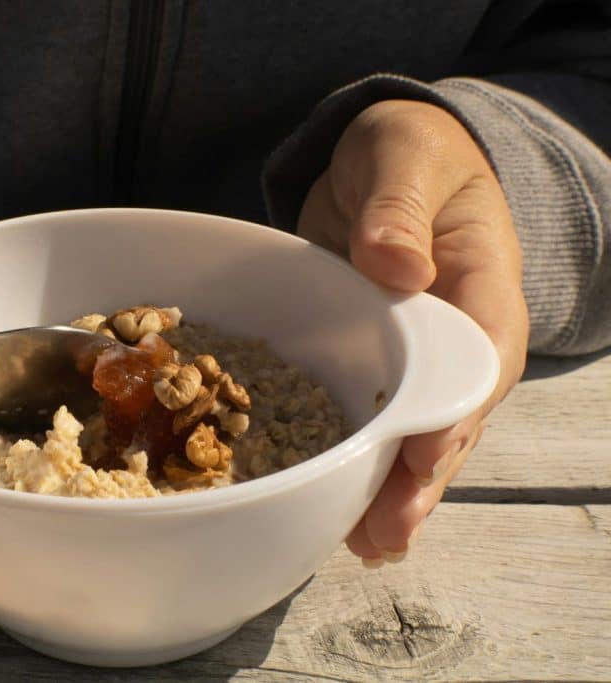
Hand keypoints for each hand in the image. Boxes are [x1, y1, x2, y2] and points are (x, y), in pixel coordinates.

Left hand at [297, 100, 527, 564]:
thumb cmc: (409, 151)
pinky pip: (369, 415)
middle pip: (450, 419)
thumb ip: (400, 207)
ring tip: (361, 542)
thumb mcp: (405, 157)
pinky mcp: (370, 360)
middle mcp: (454, 336)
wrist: (382, 161)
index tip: (422, 458)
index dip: (453, 415)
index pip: (477, 362)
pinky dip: (355, 458)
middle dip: (420, 479)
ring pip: (411, 432)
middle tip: (383, 534)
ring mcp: (411, 356)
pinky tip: (333, 503)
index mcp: (480, 289)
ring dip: (389, 489)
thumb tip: (396, 266)